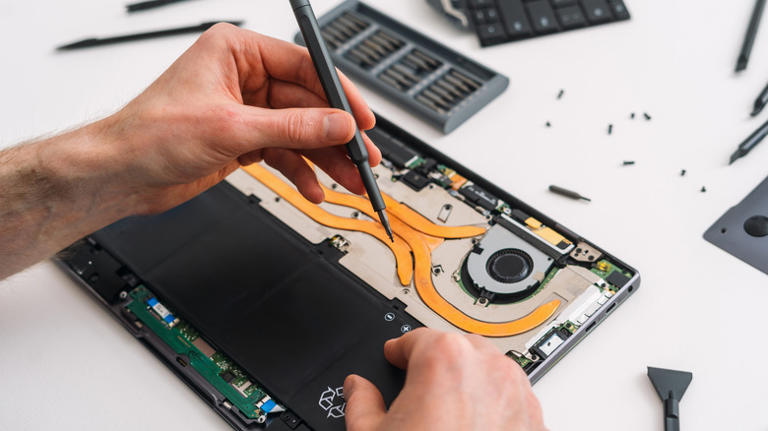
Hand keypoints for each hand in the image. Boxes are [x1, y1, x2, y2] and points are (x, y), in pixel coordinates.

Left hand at [101, 23, 379, 213]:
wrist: (120, 175)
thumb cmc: (149, 134)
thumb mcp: (231, 128)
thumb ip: (292, 128)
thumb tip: (337, 124)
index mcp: (237, 52)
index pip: (303, 65)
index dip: (338, 94)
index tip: (362, 119)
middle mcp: (243, 78)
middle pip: (307, 104)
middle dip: (335, 135)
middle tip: (362, 157)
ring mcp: (245, 111)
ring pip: (299, 132)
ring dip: (323, 159)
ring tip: (348, 181)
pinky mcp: (243, 140)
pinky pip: (283, 153)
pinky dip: (299, 172)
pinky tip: (313, 188)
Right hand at [343, 329, 546, 430]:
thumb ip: (362, 402)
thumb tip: (358, 389)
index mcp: (444, 359)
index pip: (416, 338)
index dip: (399, 351)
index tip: (396, 358)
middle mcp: (488, 368)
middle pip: (456, 348)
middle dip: (437, 366)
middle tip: (418, 392)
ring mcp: (517, 394)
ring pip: (488, 371)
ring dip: (468, 383)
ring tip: (445, 416)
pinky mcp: (536, 421)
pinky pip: (510, 400)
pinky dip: (494, 407)